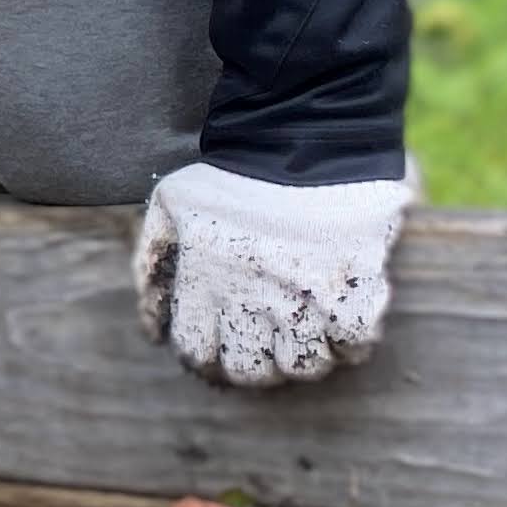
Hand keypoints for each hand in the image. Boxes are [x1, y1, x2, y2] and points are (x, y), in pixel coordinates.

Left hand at [133, 160, 412, 387]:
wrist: (298, 135)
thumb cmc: (229, 172)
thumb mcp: (169, 208)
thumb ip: (152, 265)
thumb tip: (151, 328)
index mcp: (206, 281)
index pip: (199, 354)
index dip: (207, 360)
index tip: (217, 353)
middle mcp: (253, 299)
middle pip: (252, 371)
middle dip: (252, 367)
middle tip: (261, 348)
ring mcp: (306, 297)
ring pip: (304, 367)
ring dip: (301, 358)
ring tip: (301, 336)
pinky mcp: (354, 287)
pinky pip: (355, 345)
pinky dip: (349, 344)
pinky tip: (340, 325)